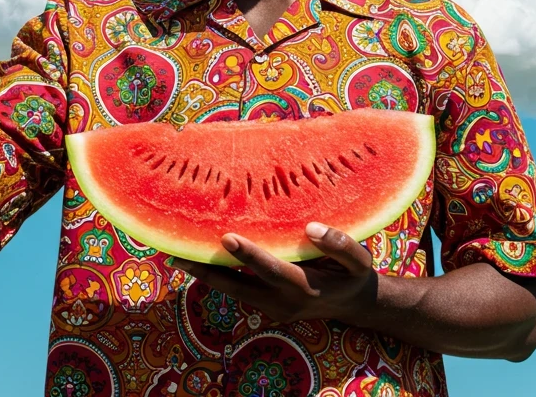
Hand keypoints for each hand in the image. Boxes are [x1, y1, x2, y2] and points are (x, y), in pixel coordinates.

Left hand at [170, 223, 378, 325]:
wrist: (356, 306)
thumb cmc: (355, 275)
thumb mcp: (359, 260)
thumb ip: (340, 244)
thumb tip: (313, 228)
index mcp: (304, 287)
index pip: (270, 269)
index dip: (248, 254)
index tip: (227, 236)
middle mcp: (282, 302)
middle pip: (237, 287)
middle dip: (207, 271)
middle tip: (177, 254)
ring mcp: (272, 308)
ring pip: (232, 292)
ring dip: (205, 275)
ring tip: (176, 256)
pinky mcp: (266, 306)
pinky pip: (237, 291)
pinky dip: (217, 277)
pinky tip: (198, 260)